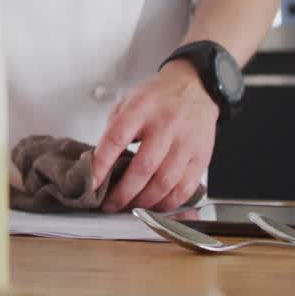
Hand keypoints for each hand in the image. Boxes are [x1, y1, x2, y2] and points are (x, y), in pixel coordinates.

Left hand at [90, 60, 218, 211]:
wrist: (195, 88)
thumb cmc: (158, 97)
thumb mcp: (128, 101)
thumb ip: (114, 128)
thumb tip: (100, 162)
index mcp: (141, 109)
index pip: (116, 139)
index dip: (101, 164)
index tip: (92, 183)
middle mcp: (166, 125)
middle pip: (143, 167)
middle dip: (124, 193)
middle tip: (111, 204)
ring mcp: (186, 142)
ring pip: (165, 182)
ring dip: (145, 202)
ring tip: (131, 207)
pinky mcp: (202, 156)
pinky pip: (186, 187)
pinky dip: (169, 203)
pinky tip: (156, 206)